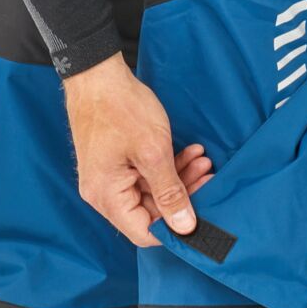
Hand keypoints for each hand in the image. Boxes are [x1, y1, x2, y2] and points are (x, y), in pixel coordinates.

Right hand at [63, 53, 208, 245]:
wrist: (98, 75)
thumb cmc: (121, 108)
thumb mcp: (154, 152)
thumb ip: (170, 192)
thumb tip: (185, 227)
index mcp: (106, 196)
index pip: (144, 232)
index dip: (175, 228)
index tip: (203, 212)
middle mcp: (103, 193)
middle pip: (149, 212)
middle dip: (183, 195)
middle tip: (208, 175)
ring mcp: (108, 177)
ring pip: (151, 191)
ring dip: (179, 177)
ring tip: (202, 160)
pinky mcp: (115, 163)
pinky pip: (144, 175)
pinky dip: (167, 166)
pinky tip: (188, 152)